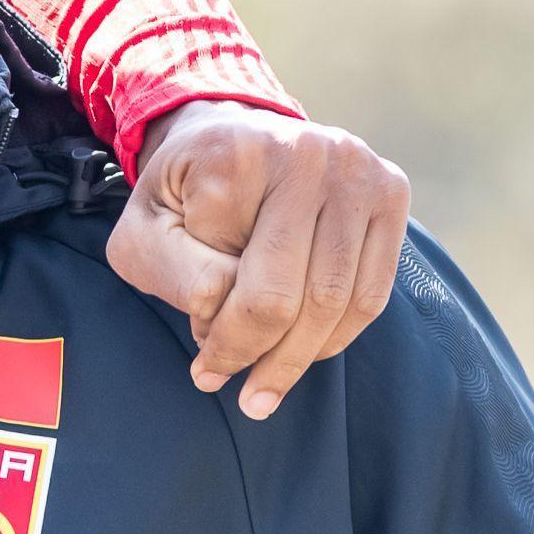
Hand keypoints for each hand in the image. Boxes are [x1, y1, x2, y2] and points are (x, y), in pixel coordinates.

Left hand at [106, 102, 411, 418]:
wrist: (226, 134)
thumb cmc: (181, 195)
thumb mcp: (143, 232)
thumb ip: (174, 272)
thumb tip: (221, 313)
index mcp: (236, 156)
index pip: (230, 277)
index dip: (214, 331)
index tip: (202, 364)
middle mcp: (307, 153)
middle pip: (295, 295)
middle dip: (263, 358)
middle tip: (243, 400)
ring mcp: (357, 169)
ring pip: (340, 299)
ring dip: (302, 357)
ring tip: (269, 388)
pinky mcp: (390, 190)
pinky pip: (372, 291)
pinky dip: (338, 333)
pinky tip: (307, 351)